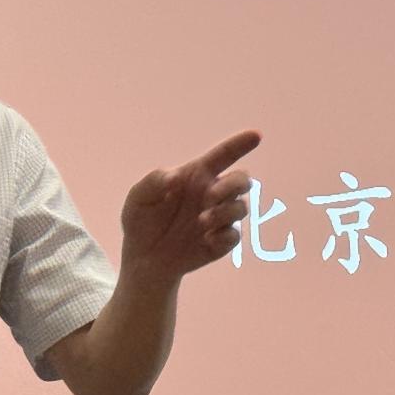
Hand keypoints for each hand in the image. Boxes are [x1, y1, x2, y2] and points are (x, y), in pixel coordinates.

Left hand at [120, 130, 261, 282]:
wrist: (142, 258)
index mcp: (196, 176)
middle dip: (233, 185)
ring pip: (241, 207)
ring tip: (201, 222)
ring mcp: (219, 218)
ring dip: (224, 212)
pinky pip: (234, 235)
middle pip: (242, 180)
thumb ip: (154, 181)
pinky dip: (223, 236)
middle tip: (209, 198)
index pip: (223, 156)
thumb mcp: (138, 197)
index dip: (240, 144)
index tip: (256, 135)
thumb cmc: (141, 220)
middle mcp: (212, 194)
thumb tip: (176, 177)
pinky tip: (205, 240)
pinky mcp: (221, 242)